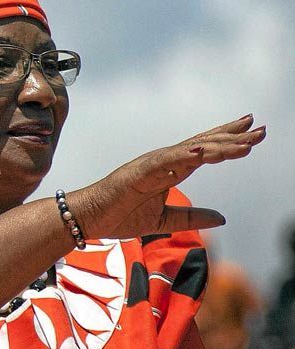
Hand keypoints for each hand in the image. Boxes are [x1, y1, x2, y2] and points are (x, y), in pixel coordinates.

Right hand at [70, 114, 265, 239]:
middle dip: (232, 137)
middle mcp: (163, 162)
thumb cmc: (118, 216)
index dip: (227, 141)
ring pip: (190, 151)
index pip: (203, 152)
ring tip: (245, 142)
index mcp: (169, 171)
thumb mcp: (164, 220)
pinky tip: (204, 150)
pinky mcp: (138, 172)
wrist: (88, 219)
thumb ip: (192, 216)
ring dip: (218, 146)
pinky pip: (165, 161)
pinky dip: (185, 154)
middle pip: (203, 144)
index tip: (252, 133)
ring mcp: (151, 164)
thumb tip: (222, 218)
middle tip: (260, 129)